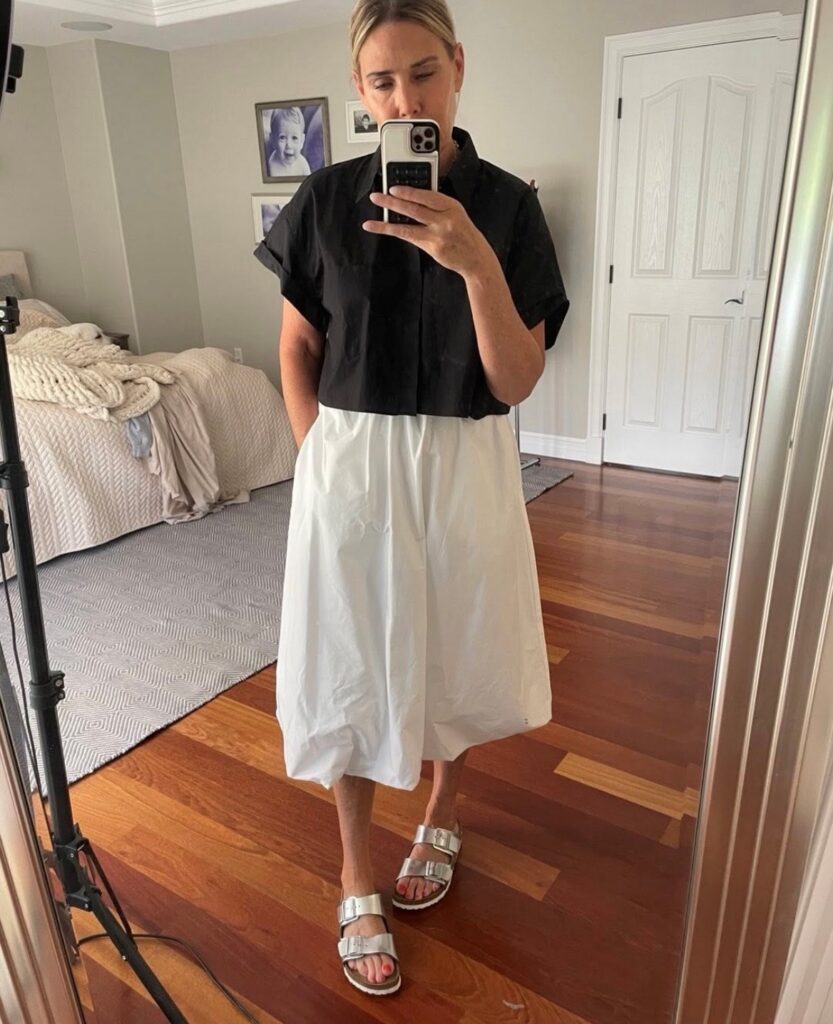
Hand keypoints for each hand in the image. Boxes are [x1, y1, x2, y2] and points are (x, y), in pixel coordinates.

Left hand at [364, 186, 491, 277]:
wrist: (475, 257)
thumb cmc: (463, 234)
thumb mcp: (455, 214)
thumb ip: (436, 206)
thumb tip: (412, 198)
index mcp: (451, 206)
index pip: (427, 195)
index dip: (409, 192)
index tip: (393, 188)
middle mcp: (445, 219)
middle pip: (415, 208)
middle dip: (393, 201)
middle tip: (377, 196)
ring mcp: (438, 235)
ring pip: (408, 223)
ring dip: (389, 216)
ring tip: (374, 210)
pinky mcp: (432, 247)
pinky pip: (408, 236)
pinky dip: (392, 230)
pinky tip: (379, 227)